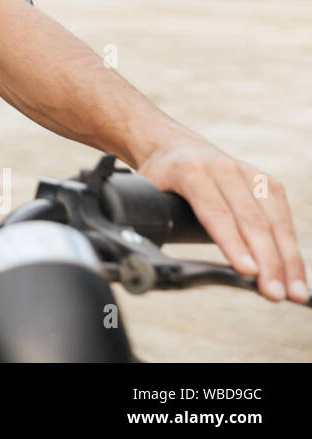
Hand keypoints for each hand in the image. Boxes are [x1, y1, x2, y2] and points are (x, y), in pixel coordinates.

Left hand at [136, 132, 308, 303]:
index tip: (247, 271)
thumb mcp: (144, 192)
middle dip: (267, 261)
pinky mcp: (267, 182)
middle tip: (273, 294)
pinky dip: (291, 247)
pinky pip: (283, 217)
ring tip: (294, 293)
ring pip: (274, 221)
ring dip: (287, 260)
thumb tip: (142, 255)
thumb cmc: (159, 176)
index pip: (216, 212)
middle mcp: (225, 169)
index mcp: (192, 171)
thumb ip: (145, 218)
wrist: (173, 144)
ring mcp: (250, 174)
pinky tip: (296, 273)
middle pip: (251, 220)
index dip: (233, 243)